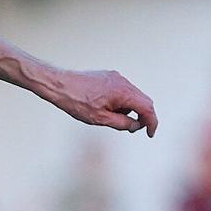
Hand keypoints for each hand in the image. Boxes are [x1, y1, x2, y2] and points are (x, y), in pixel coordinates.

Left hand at [44, 68, 158, 137]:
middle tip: (132, 129)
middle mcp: (123, 82)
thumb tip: (136, 125)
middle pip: (144, 101)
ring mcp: (117, 78)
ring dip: (130, 109)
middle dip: (142, 116)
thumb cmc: (77, 102)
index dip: (152, 122)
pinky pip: (123, 91)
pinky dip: (122, 102)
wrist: (59, 84)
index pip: (147, 108)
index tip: (150, 134)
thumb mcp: (100, 119)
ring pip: (133, 96)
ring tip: (110, 117)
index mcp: (124, 92)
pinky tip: (106, 108)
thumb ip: (121, 123)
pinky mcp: (110, 76)